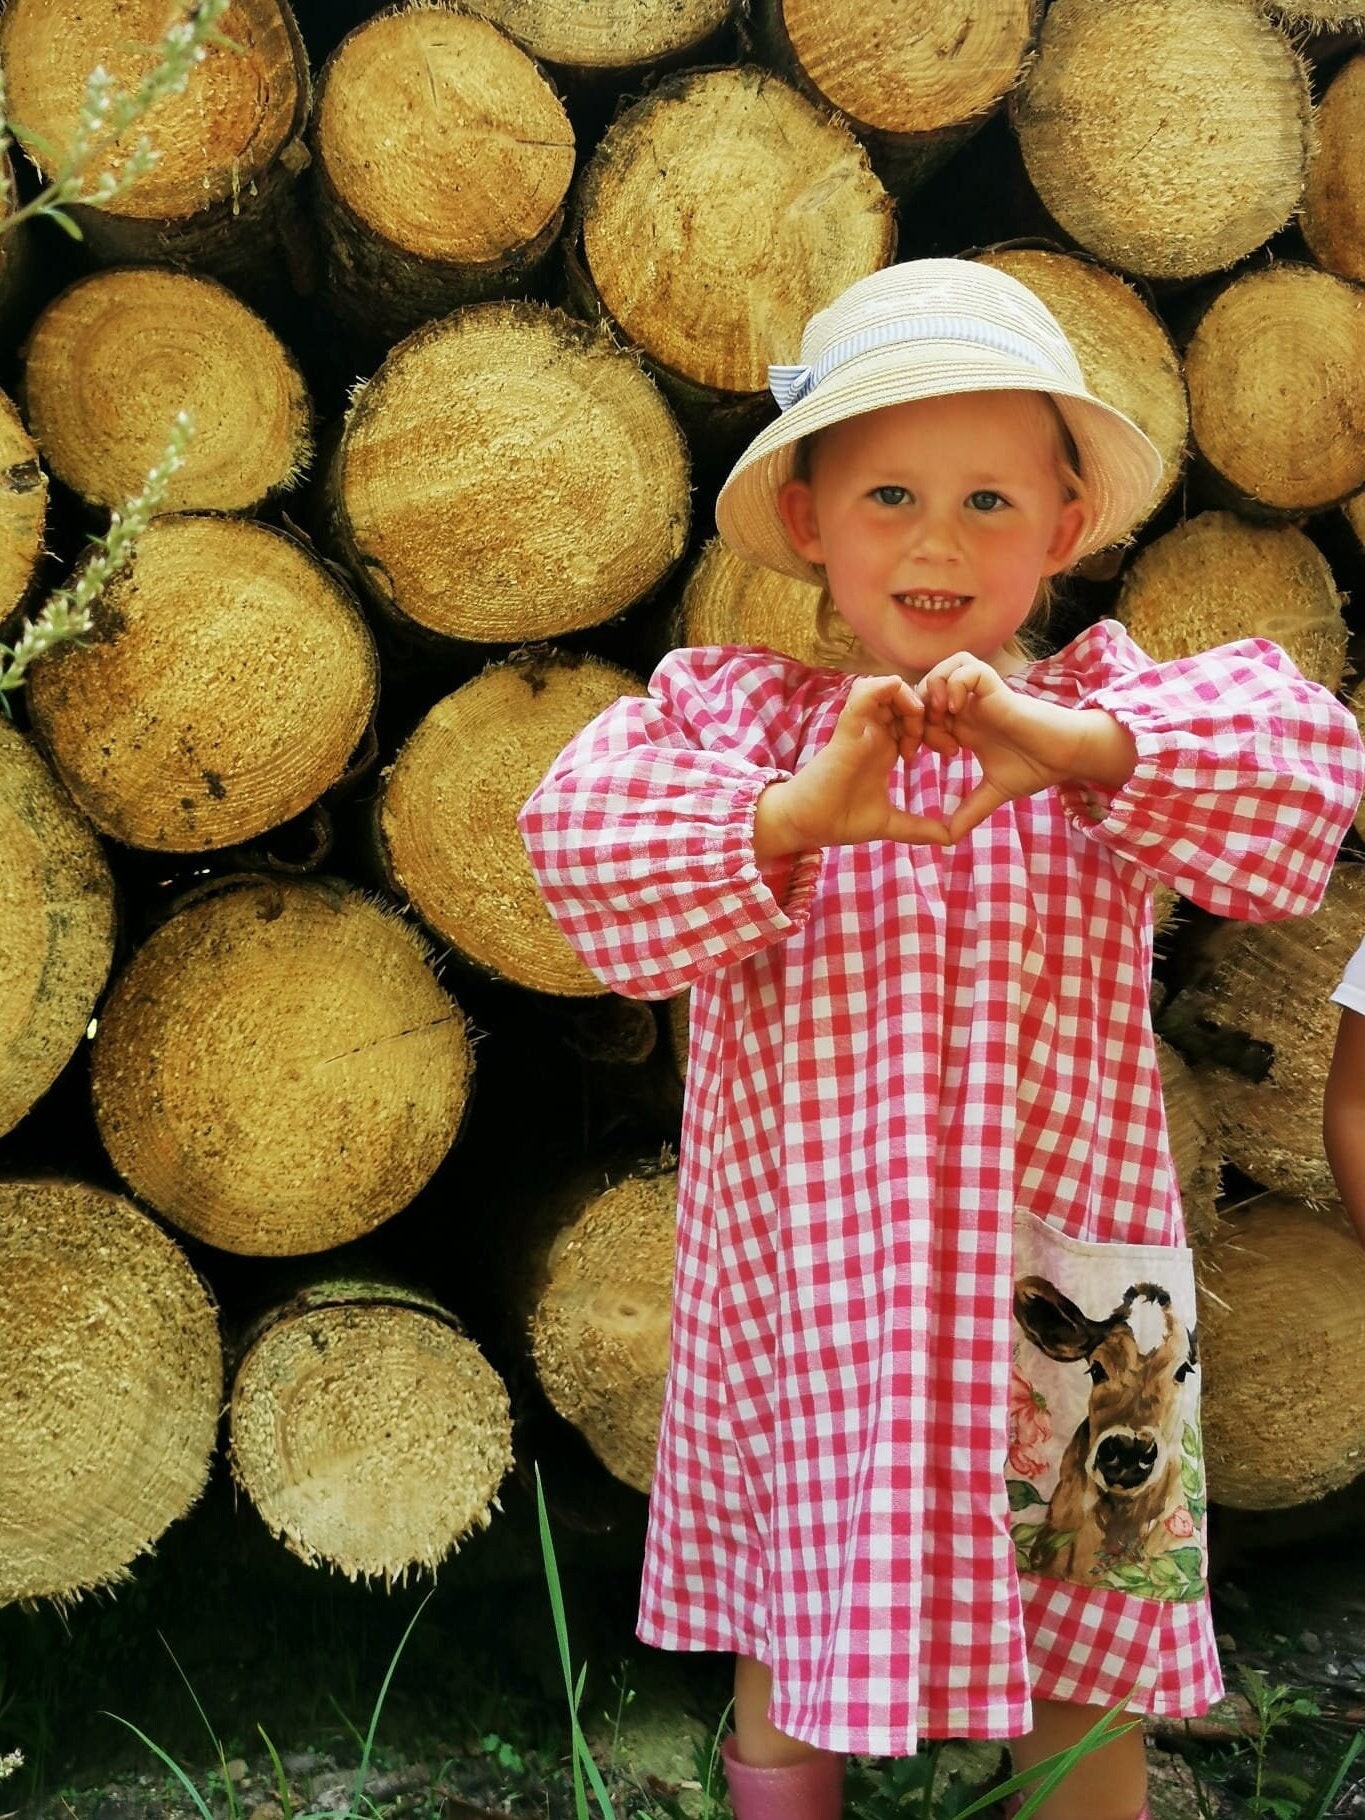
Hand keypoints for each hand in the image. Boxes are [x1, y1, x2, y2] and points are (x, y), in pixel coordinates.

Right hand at [754, 675, 950, 859]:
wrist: (806, 826)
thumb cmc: (840, 820)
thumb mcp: (890, 823)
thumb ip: (919, 828)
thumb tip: (950, 839)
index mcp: (884, 749)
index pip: (916, 721)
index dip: (939, 728)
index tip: (952, 752)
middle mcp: (873, 734)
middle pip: (906, 700)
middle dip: (931, 711)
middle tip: (946, 740)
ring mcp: (859, 729)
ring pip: (886, 688)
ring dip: (910, 697)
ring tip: (922, 722)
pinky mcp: (846, 730)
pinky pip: (863, 694)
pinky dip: (884, 689)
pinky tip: (907, 706)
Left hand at [916, 653, 1137, 840]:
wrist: (1066, 757)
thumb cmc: (1035, 769)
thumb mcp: (994, 793)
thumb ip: (970, 812)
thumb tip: (949, 841)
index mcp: (964, 727)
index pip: (922, 715)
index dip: (912, 731)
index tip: (916, 756)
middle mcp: (970, 707)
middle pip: (926, 688)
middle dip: (916, 712)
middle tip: (923, 740)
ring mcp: (982, 696)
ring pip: (945, 667)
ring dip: (932, 690)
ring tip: (939, 720)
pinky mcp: (997, 688)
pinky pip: (967, 667)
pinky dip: (954, 682)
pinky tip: (955, 709)